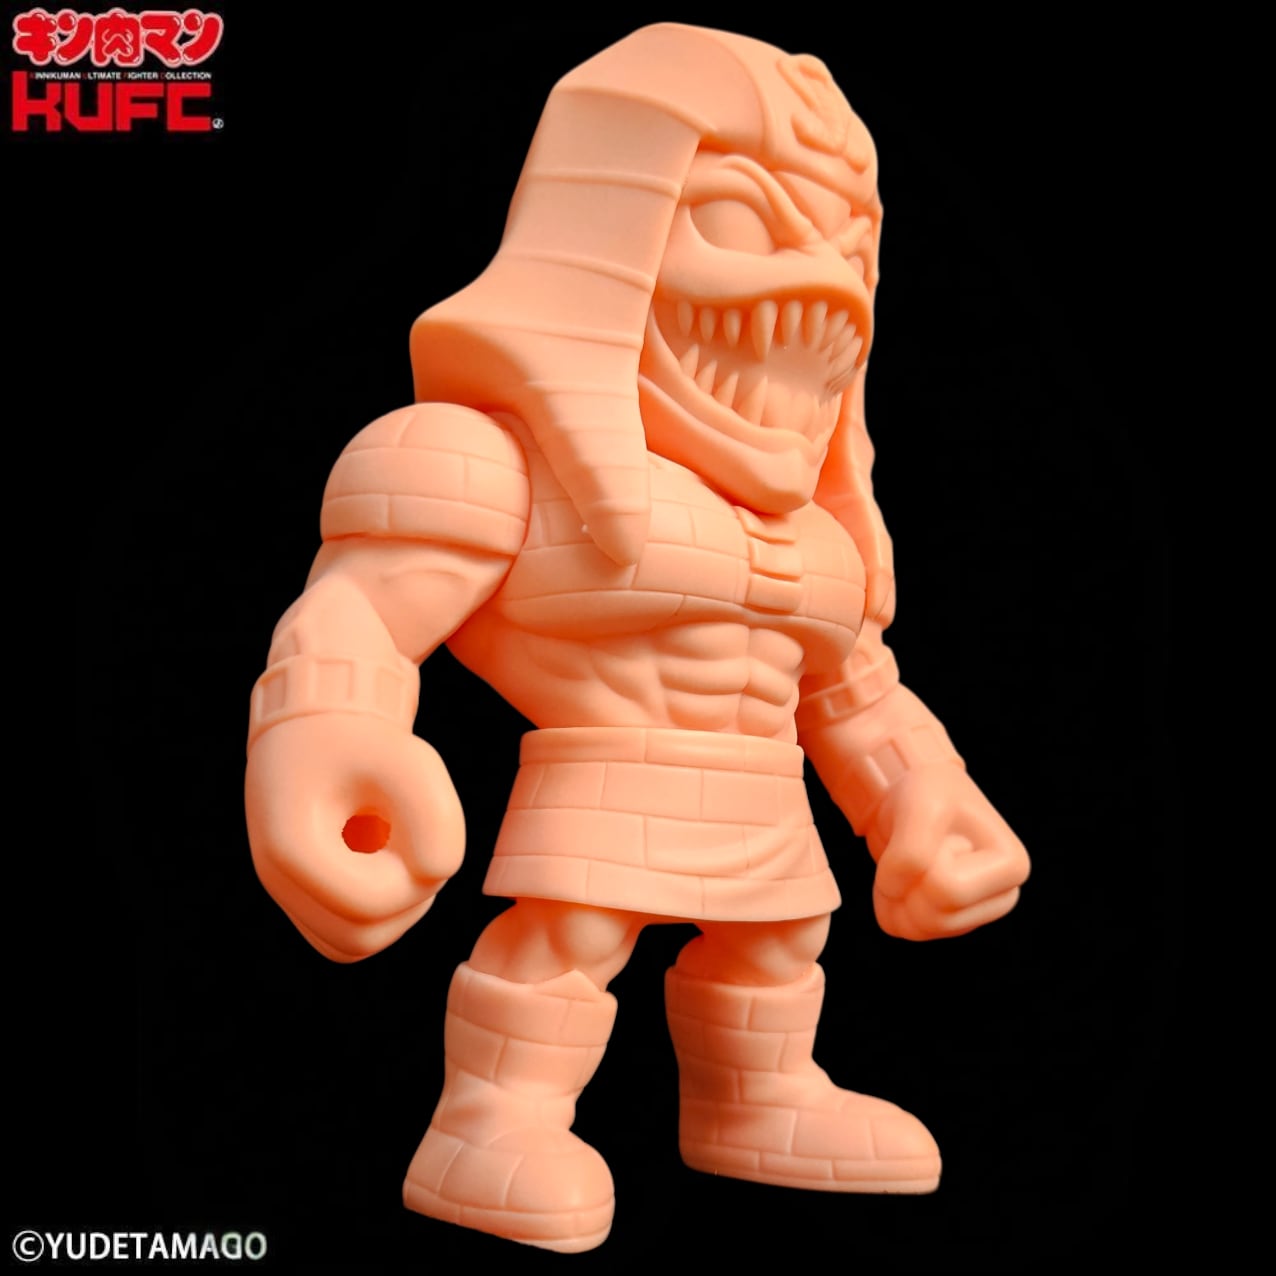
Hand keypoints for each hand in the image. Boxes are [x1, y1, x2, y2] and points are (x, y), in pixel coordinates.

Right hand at [246, 715, 464, 961]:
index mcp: (291, 846)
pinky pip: (348, 934)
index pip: (369, 906)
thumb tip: (439, 874)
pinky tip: (393, 861)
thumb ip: (438, 818)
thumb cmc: (364, 740)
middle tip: (418, 844)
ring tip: (404, 847)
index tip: (421, 833)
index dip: (414, 879)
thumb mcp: (412, 761)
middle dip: (408, 899)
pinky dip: (384, 911)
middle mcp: (278, 879)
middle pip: (361, 937)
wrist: (318, 728)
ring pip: (356, 943)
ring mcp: (288, 892)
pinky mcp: (304, 896)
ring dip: (399, 908)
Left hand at [866, 764, 1029, 940]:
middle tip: (912, 845)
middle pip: (935, 917)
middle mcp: (1000, 898)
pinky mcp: (946, 922)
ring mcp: (973, 914)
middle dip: (906, 882)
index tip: (933, 833)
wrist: (914, 794)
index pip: (949, 890)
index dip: (921, 863)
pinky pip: (904, 930)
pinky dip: (888, 903)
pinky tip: (896, 877)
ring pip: (919, 928)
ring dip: (894, 893)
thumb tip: (896, 891)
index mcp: (1013, 867)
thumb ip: (911, 851)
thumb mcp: (921, 805)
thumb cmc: (930, 792)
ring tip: (905, 858)